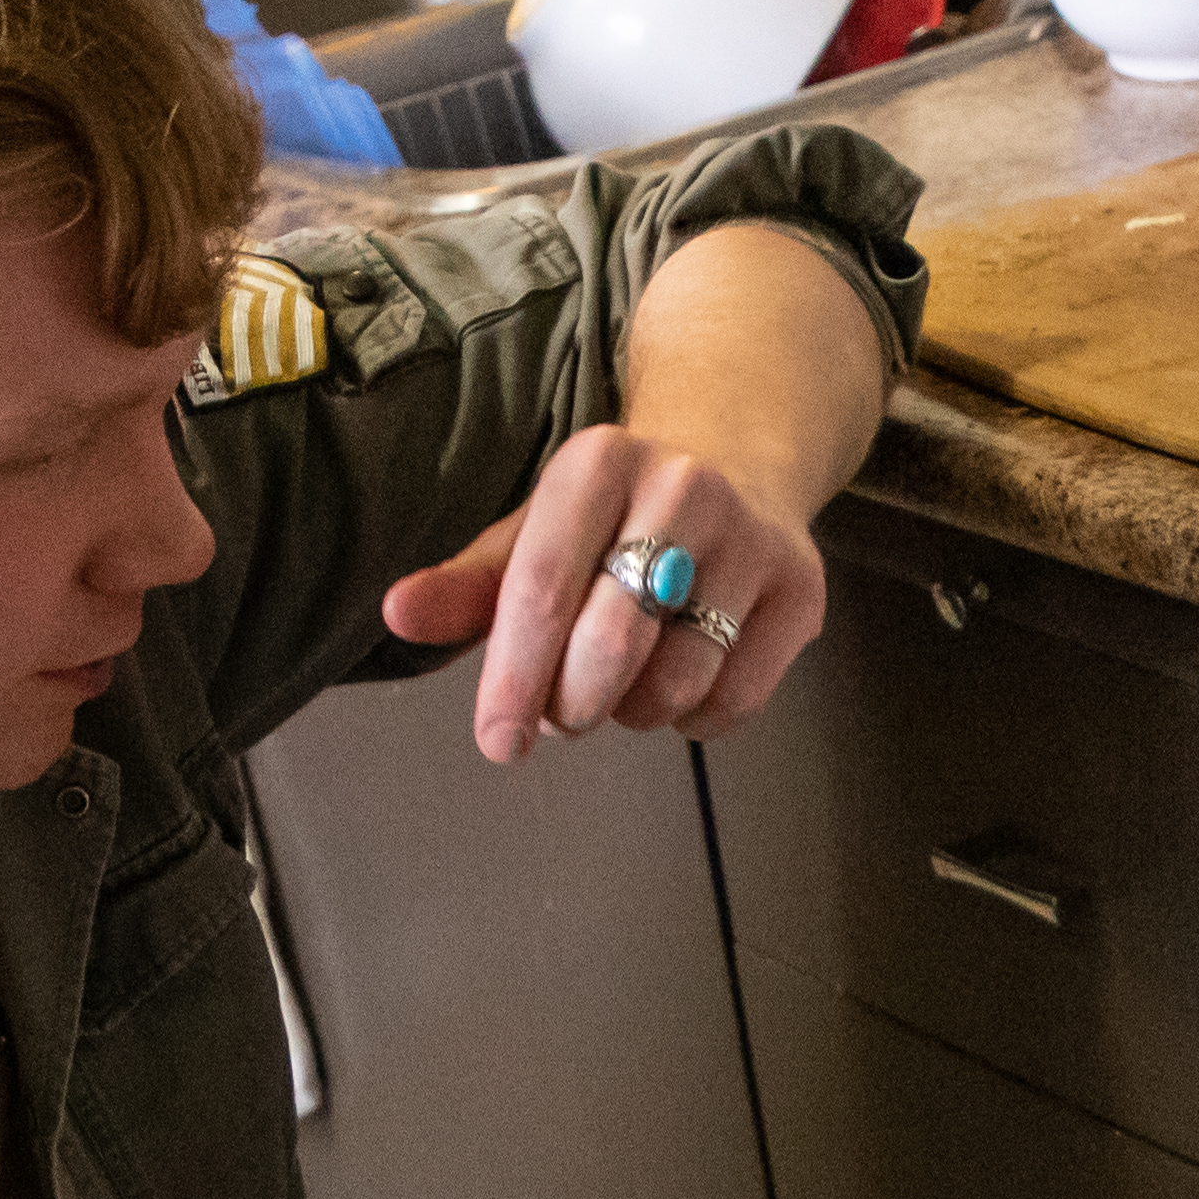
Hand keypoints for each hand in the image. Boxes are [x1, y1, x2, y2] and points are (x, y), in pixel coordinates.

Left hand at [379, 426, 830, 762]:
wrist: (739, 456)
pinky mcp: (801, 590)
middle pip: (610, 647)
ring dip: (633, 712)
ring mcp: (752, 539)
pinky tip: (684, 674)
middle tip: (563, 711)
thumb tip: (398, 615)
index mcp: (598, 462)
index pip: (542, 590)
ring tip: (625, 678)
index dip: (512, 679)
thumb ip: (470, 585)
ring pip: (676, 684)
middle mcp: (683, 487)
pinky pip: (734, 702)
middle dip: (572, 706)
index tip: (498, 742)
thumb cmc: (613, 515)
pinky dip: (696, 717)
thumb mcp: (534, 532)